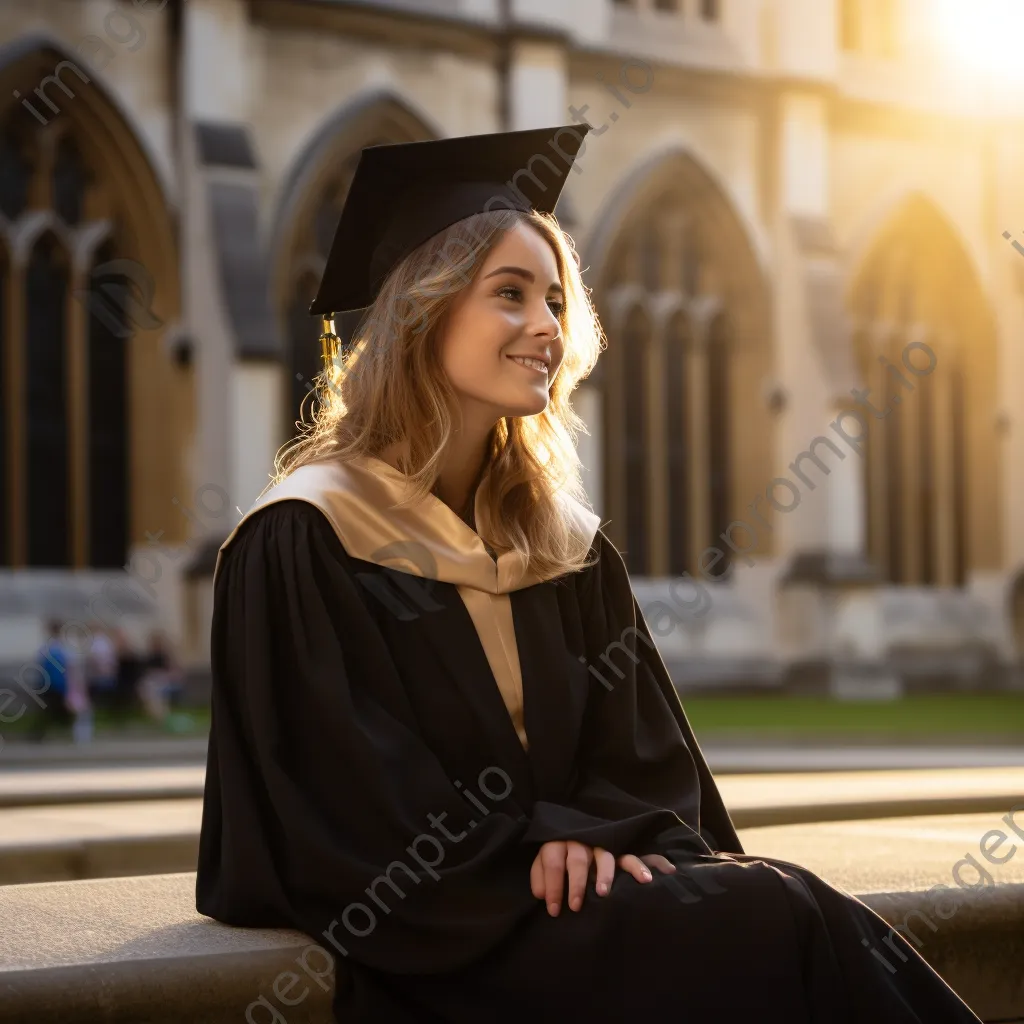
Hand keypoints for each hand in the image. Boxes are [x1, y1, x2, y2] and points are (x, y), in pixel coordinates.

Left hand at [529, 840, 676, 916]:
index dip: (552, 886)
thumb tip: (541, 895)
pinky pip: (628, 856)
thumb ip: (540, 879)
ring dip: (604, 875)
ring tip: (602, 893)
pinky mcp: (615, 851)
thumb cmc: (556, 861)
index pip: (553, 862)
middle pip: (577, 859)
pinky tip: (646, 879)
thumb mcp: (542, 865)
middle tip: (576, 906)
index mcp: (557, 843)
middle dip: (576, 884)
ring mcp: (598, 845)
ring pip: (603, 856)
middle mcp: (579, 841)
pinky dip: (637, 867)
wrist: (571, 837)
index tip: (554, 910)